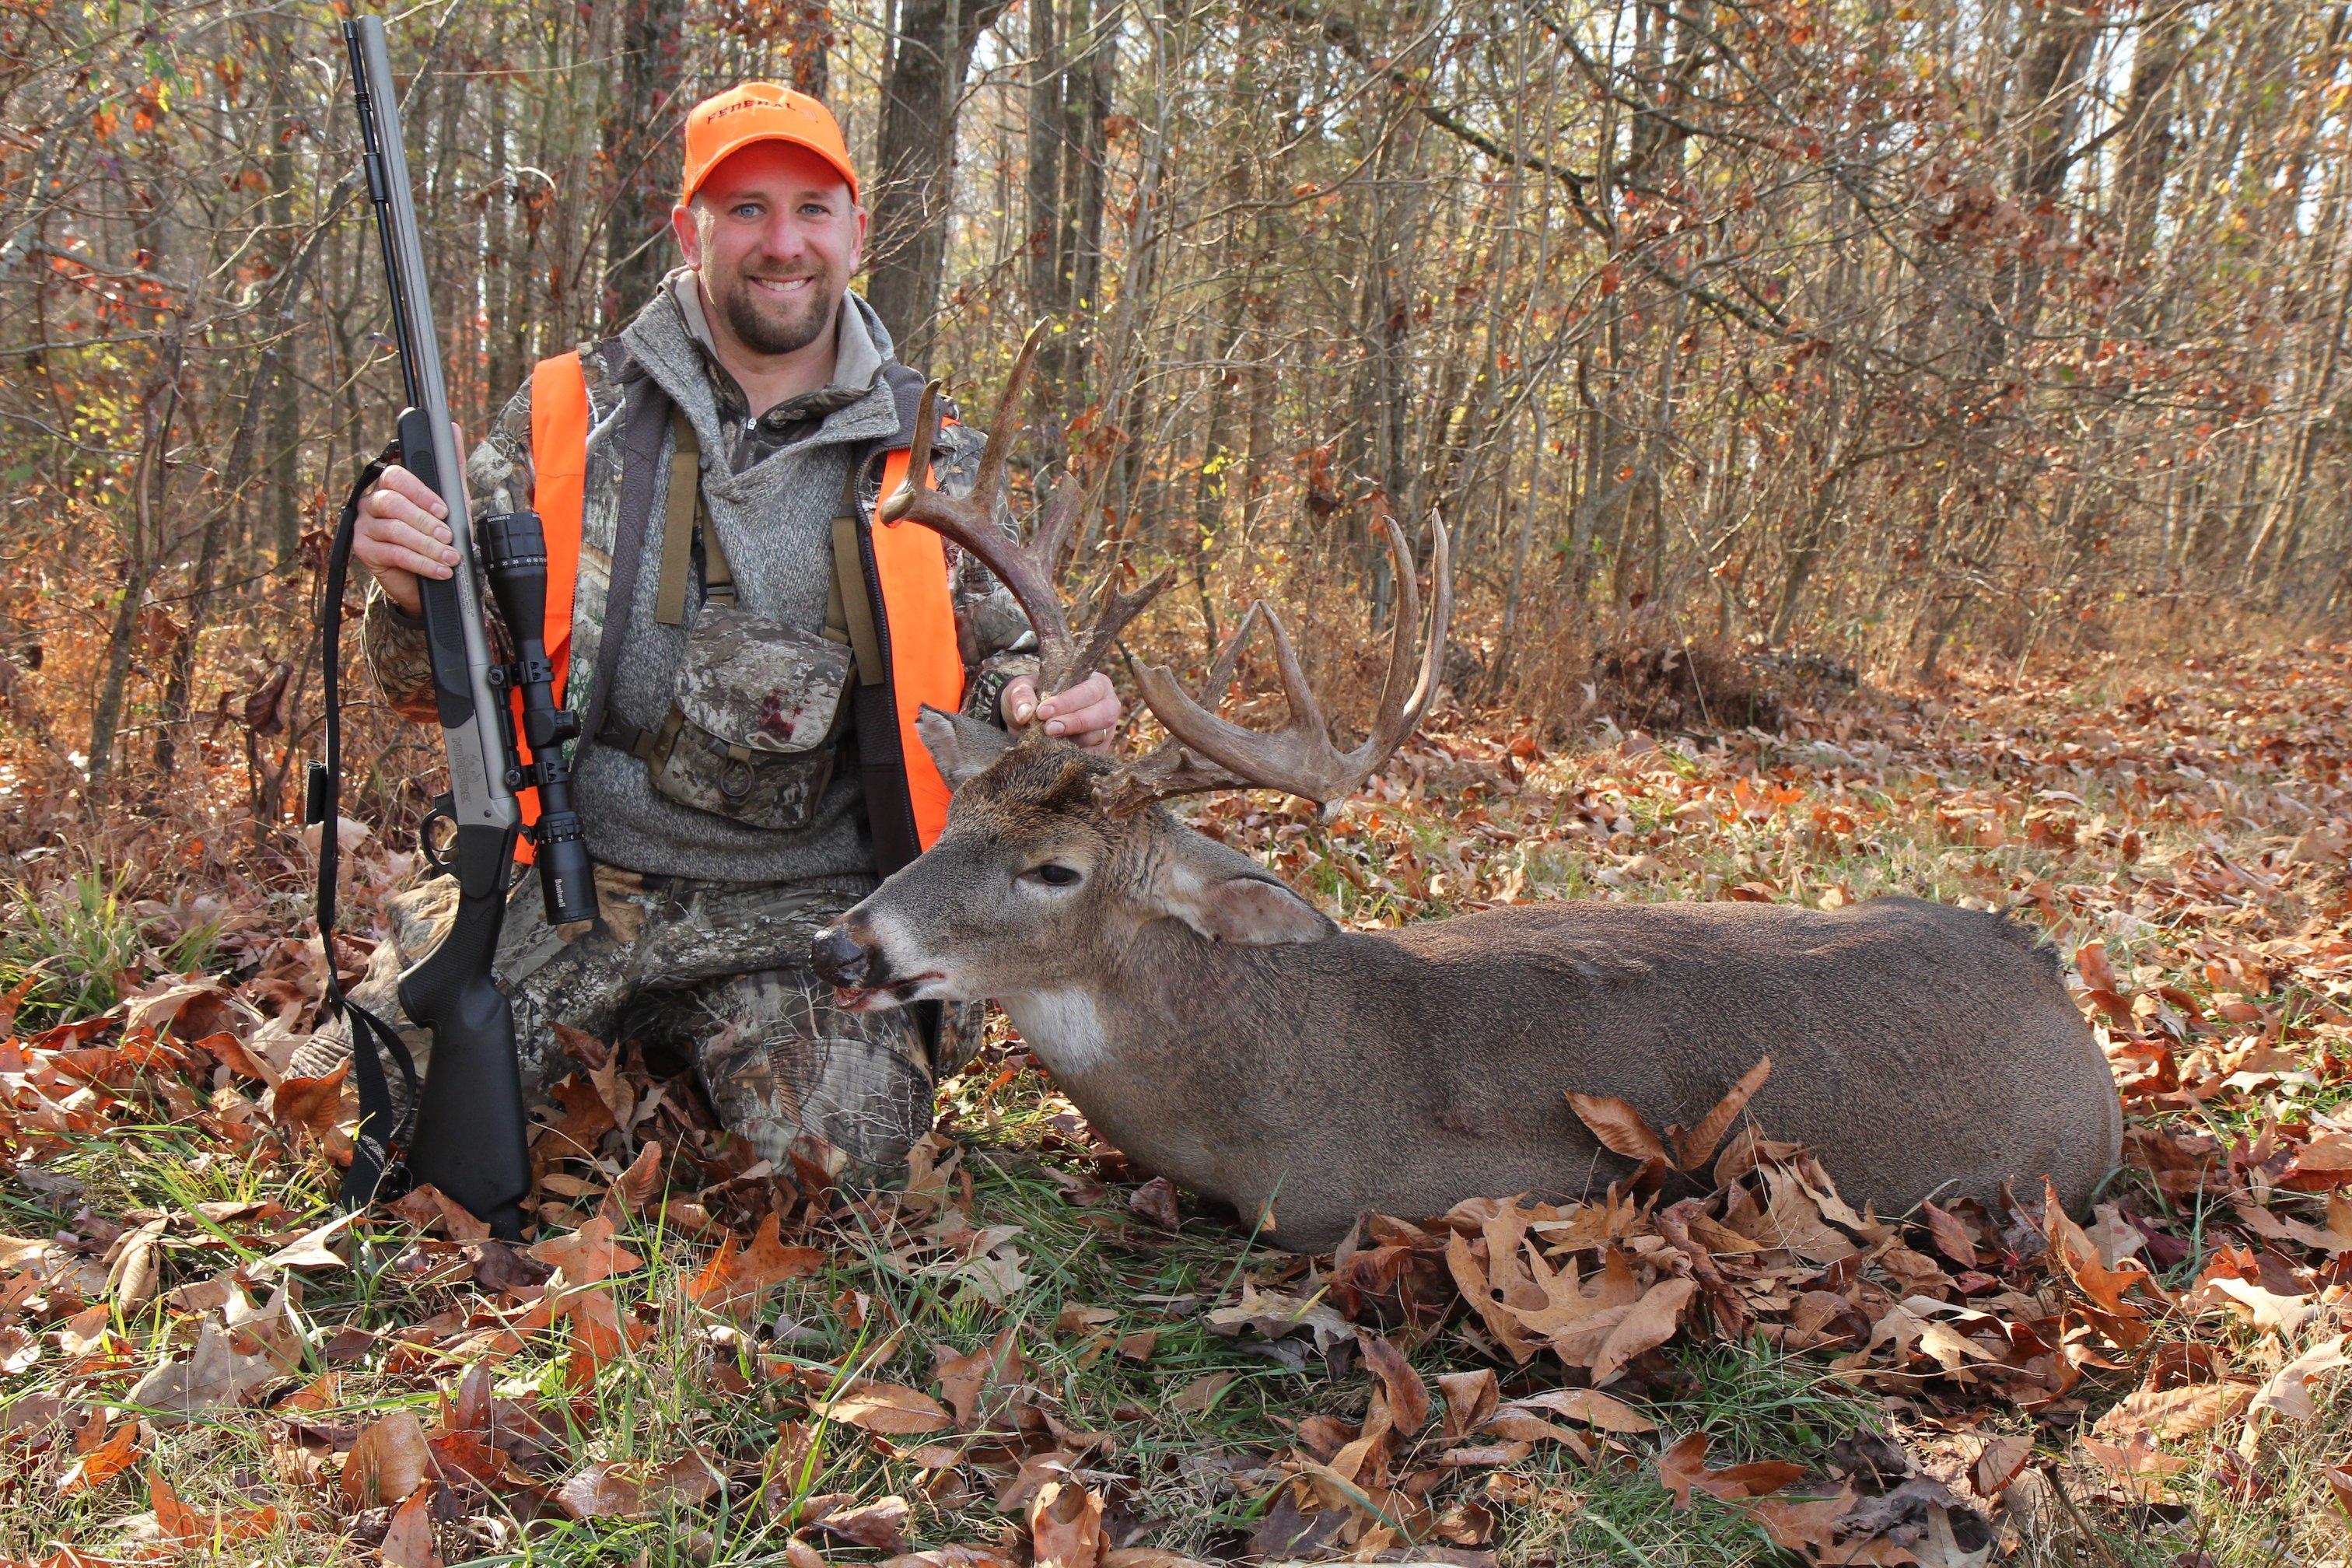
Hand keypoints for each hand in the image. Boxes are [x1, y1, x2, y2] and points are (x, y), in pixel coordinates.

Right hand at [352, 421, 467, 615]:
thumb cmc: (436, 534)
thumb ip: (452, 467)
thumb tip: (455, 429)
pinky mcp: (363, 550)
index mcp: (390, 485)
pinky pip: (392, 553)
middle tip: (448, 537)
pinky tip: (439, 570)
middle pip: (391, 503)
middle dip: (424, 522)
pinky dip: (420, 562)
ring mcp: (364, 525)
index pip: (396, 477)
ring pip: (393, 530)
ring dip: (427, 546)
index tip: (444, 510)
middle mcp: (372, 501)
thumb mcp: (451, 501)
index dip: (420, 493)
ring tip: (450, 558)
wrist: (425, 575)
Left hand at [1002, 671, 1121, 753]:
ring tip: (1047, 740)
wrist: (1030, 720)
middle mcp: (1107, 704)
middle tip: (1048, 729)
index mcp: (1095, 682)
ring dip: (1072, 740)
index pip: (1088, 691)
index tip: (1043, 712)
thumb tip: (1025, 713)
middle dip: (1075, 722)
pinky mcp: (1099, 749)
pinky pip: (1092, 755)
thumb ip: (1021, 695)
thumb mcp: (1022, 688)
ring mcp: (1106, 729)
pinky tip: (1055, 753)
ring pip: (1097, 736)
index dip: (1067, 702)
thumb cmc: (1032, 697)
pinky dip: (1074, 754)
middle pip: (1102, 714)